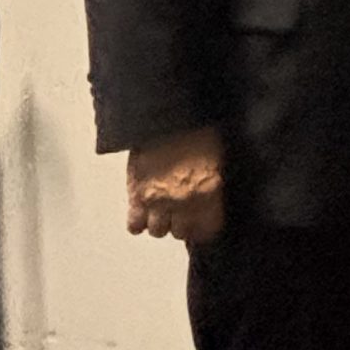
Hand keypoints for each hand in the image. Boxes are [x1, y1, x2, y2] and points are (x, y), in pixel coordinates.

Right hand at [125, 128, 226, 243]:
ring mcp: (158, 200)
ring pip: (158, 231)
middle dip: (181, 224)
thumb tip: (210, 200)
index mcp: (208, 191)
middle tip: (180, 213)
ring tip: (161, 210)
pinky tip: (142, 211)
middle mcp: (184, 201)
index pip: (207, 229)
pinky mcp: (135, 195)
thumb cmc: (193, 129)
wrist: (162, 116)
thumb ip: (211, 185)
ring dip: (160, 222)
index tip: (201, 225)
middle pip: (181, 233)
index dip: (204, 228)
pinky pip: (134, 225)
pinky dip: (137, 221)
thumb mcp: (215, 157)